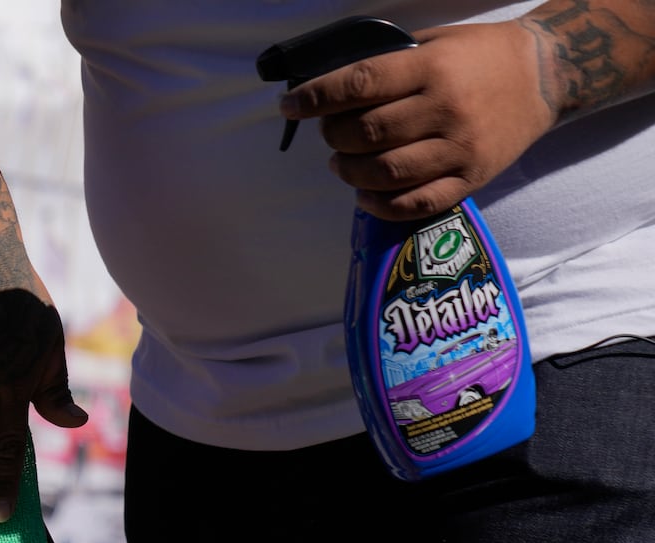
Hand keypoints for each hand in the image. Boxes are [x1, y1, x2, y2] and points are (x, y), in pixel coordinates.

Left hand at [280, 21, 555, 219]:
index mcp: (434, 68)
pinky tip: (364, 193)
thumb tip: (329, 91)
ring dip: (349, 171)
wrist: (546, 74)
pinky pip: (416, 204)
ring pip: (386, 173)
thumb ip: (388, 65)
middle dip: (333, 135)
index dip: (317, 97)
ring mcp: (460, 148)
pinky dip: (380, 204)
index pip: (361, 83)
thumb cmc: (479, 56)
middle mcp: (446, 109)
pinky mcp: (472, 178)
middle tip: (328, 132)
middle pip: (367, 133)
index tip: (290, 105)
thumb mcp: (436, 43)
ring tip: (341, 162)